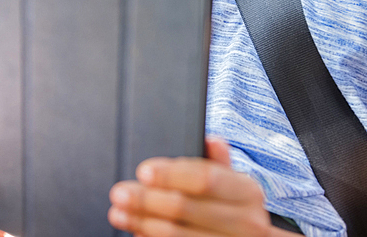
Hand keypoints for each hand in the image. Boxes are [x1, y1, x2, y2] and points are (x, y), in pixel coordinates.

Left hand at [108, 137, 283, 235]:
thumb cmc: (235, 211)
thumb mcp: (233, 184)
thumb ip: (217, 163)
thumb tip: (211, 140)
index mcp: (248, 192)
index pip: (205, 178)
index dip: (172, 174)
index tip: (143, 171)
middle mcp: (246, 222)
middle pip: (185, 208)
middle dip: (146, 199)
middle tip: (119, 193)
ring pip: (176, 234)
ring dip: (142, 222)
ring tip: (119, 213)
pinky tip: (138, 232)